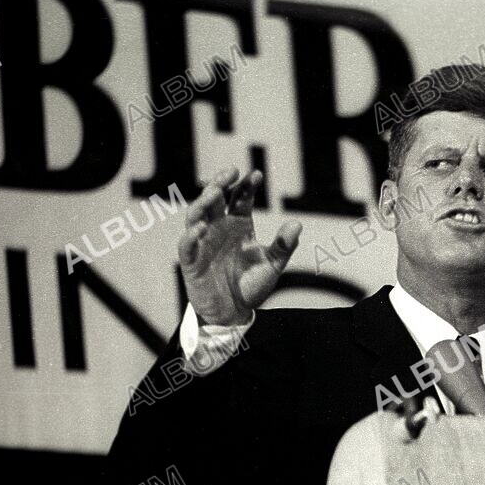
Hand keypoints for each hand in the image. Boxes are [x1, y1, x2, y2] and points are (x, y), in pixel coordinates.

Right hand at [178, 167, 301, 325]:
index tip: (257, 175)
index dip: (246, 186)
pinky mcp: (191, 262)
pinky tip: (201, 228)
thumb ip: (283, 247)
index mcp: (238, 224)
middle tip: (231, 171)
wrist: (233, 312)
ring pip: (196, 215)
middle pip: (215, 198)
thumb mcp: (272, 265)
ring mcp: (202, 243)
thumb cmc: (251, 285)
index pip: (240, 198)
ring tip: (215, 192)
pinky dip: (191, 236)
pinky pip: (186, 246)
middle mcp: (218, 227)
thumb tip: (297, 224)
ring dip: (203, 202)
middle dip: (220, 183)